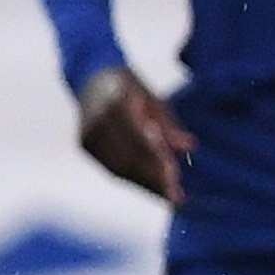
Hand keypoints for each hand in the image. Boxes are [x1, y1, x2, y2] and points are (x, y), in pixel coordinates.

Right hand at [75, 67, 194, 204]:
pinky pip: (111, 167)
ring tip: (168, 196)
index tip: (176, 178)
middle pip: (127, 158)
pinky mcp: (84, 144)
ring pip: (118, 167)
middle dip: (153, 179)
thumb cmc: (130, 88)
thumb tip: (190, 147)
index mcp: (115, 102)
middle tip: (176, 197)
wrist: (91, 78)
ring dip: (144, 184)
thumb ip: (169, 125)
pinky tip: (151, 188)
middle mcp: (97, 120)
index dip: (157, 161)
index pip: (138, 138)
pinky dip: (133, 179)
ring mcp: (88, 134)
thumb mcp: (153, 99)